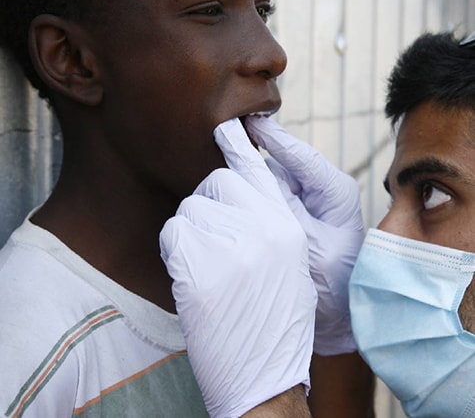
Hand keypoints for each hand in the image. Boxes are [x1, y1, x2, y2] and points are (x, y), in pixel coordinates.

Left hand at [160, 118, 316, 417]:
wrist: (267, 374)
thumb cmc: (274, 319)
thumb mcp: (286, 262)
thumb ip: (266, 220)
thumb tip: (233, 191)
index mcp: (287, 226)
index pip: (258, 171)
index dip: (240, 144)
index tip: (227, 125)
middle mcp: (265, 226)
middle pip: (216, 183)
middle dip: (210, 206)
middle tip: (217, 243)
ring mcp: (232, 245)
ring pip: (190, 209)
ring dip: (192, 234)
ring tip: (212, 270)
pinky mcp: (200, 266)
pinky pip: (174, 233)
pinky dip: (177, 252)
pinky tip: (195, 280)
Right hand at [245, 116, 363, 355]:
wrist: (337, 317)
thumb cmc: (333, 284)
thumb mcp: (311, 245)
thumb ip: (284, 207)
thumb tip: (256, 172)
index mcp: (334, 192)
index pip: (300, 156)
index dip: (273, 137)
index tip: (249, 121)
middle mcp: (320, 191)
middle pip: (281, 165)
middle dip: (255, 154)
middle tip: (225, 135)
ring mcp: (304, 203)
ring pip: (271, 180)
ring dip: (249, 177)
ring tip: (222, 168)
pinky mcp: (291, 216)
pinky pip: (267, 199)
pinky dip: (250, 196)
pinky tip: (231, 196)